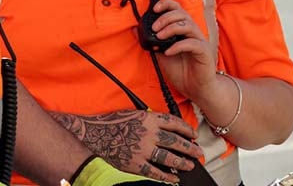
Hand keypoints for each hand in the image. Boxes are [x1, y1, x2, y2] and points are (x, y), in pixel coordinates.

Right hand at [53, 109, 203, 183]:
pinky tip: (174, 178)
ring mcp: (142, 150)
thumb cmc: (112, 123)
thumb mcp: (133, 114)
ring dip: (182, 162)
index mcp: (148, 118)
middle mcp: (148, 133)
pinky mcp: (135, 164)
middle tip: (198, 152)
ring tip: (190, 165)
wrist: (93, 134)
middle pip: (175, 141)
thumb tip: (165, 128)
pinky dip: (166, 176)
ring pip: (169, 157)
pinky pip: (155, 172)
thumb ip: (149, 120)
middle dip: (189, 148)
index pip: (174, 123)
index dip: (186, 129)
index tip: (193, 134)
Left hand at [149, 0, 217, 101]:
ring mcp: (200, 41)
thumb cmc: (180, 71)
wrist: (194, 89)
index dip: (166, 4)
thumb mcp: (160, 54)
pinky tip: (168, 52)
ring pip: (188, 25)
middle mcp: (192, 32)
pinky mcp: (204, 52)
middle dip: (166, 17)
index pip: (177, 9)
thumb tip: (135, 29)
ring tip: (160, 37)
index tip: (154, 8)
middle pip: (182, 14)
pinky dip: (178, 46)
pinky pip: (193, 43)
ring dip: (171, 28)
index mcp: (183, 30)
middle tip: (154, 28)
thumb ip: (152, 41)